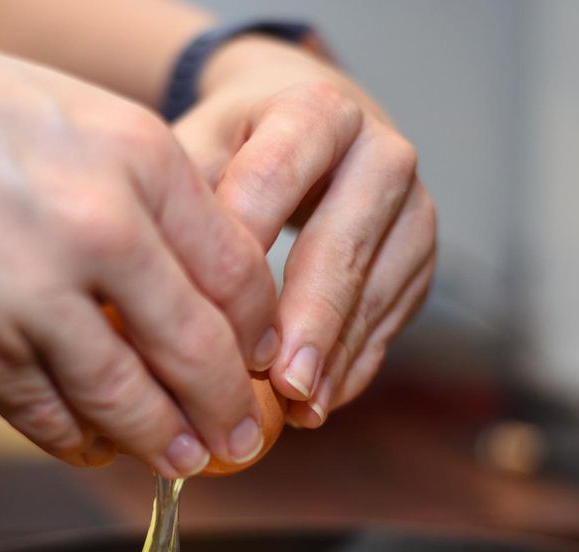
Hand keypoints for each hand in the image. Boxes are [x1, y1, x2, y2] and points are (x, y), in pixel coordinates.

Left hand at [173, 35, 435, 426]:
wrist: (309, 132)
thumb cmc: (240, 144)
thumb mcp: (201, 145)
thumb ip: (182, 202)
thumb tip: (159, 288)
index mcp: (319, 111)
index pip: (276, 181)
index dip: (243, 251)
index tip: (208, 316)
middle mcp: (382, 155)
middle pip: (341, 249)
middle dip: (308, 323)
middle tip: (281, 385)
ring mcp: (413, 211)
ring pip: (373, 297)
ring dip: (332, 361)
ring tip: (296, 412)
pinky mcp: (419, 261)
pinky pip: (387, 325)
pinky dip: (350, 370)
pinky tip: (315, 406)